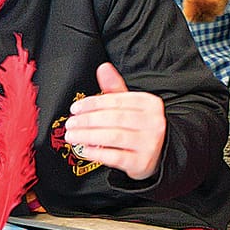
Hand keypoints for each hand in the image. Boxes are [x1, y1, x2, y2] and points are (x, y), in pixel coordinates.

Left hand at [62, 64, 166, 179]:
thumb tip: (103, 68)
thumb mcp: (131, 107)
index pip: (117, 100)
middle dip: (88, 120)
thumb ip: (115, 89)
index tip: (76, 108)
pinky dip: (97, 152)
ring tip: (72, 136)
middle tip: (71, 123)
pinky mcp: (142, 161)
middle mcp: (153, 122)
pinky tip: (86, 150)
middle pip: (114, 118)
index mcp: (150, 104)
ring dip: (88, 135)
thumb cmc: (139, 128)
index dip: (93, 103)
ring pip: (113, 136)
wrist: (158, 155)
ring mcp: (149, 143)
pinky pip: (116, 156)